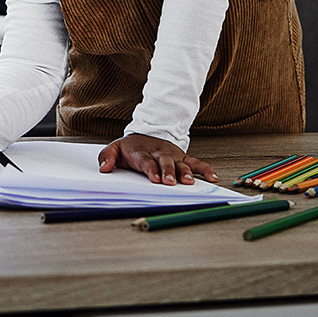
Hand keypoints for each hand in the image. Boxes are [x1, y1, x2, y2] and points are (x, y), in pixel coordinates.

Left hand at [98, 133, 216, 185]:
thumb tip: (104, 169)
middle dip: (168, 172)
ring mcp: (172, 155)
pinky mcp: (182, 157)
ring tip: (190, 182)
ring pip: (180, 163)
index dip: (151, 169)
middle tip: (170, 182)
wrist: (145, 134)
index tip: (155, 179)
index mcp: (141, 152)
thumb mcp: (114, 148)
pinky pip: (196, 163)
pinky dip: (205, 169)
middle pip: (165, 162)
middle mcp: (158, 153)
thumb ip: (107, 157)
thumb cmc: (130, 148)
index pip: (146, 161)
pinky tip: (213, 177)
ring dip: (185, 172)